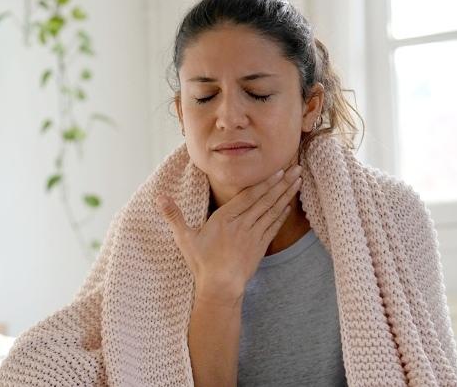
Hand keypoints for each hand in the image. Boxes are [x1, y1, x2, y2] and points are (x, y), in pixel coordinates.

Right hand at [156, 162, 302, 303]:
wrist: (220, 287)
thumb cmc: (201, 263)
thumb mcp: (184, 238)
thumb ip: (173, 215)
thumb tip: (158, 197)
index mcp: (225, 218)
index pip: (249, 196)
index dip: (264, 182)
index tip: (277, 170)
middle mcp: (243, 224)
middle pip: (265, 199)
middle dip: (282, 183)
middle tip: (296, 168)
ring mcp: (254, 236)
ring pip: (272, 210)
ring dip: (286, 195)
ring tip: (298, 181)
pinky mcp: (260, 247)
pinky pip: (273, 226)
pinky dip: (282, 214)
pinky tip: (288, 205)